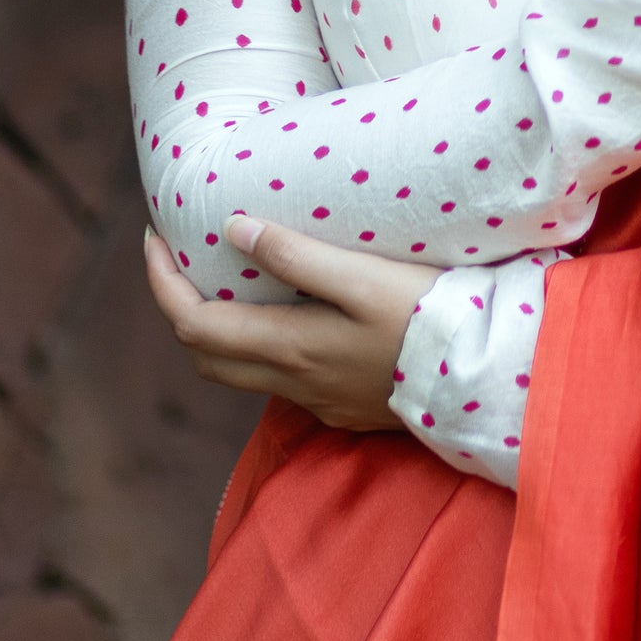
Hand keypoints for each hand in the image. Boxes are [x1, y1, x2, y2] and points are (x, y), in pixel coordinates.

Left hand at [142, 212, 421, 433]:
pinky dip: (265, 350)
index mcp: (291, 347)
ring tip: (233, 285)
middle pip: (207, 355)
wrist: (486, 378)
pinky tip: (293, 320)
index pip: (193, 323)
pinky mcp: (346, 410)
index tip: (154, 239)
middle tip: (186, 262)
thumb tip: (233, 230)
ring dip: (222, 332)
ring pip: (242, 374)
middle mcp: (295, 383)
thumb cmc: (431, 317)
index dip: (161, 282)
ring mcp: (320, 402)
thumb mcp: (365, 277)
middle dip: (182, 308)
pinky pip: (284, 383)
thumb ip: (298, 255)